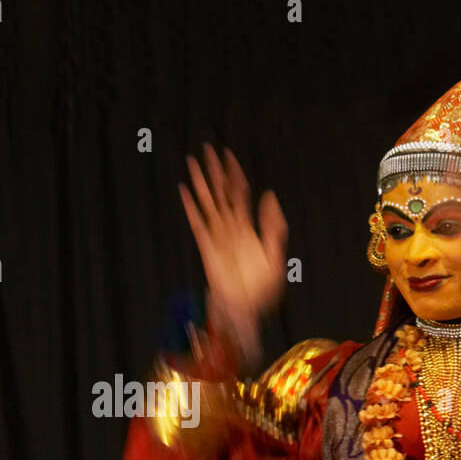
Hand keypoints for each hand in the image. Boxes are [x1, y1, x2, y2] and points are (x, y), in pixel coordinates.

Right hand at [180, 144, 287, 357]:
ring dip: (200, 183)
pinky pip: (198, 223)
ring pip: (208, 203)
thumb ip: (274, 226)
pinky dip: (191, 207)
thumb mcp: (276, 256)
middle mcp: (231, 228)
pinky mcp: (207, 248)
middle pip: (220, 192)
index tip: (228, 155)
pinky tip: (184, 192)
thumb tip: (269, 196)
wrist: (245, 311)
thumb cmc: (261, 289)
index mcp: (248, 228)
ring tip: (192, 163)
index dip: (234, 173)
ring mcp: (217, 236)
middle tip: (207, 149)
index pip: (239, 192)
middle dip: (214, 171)